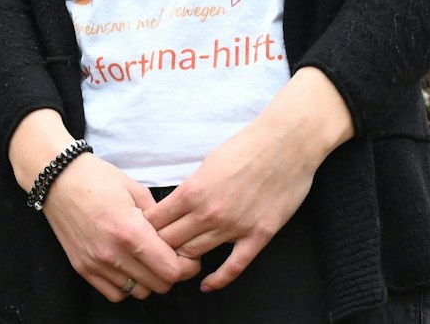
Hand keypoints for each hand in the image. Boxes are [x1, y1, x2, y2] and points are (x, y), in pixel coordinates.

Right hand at [44, 155, 199, 300]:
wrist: (58, 179)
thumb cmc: (98, 179)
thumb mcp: (136, 190)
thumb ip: (159, 218)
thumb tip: (177, 238)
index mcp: (130, 232)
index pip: (171, 270)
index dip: (187, 266)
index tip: (188, 256)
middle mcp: (113, 254)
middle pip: (159, 285)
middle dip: (171, 272)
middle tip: (170, 255)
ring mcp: (96, 264)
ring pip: (139, 292)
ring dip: (149, 280)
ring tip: (147, 259)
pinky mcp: (83, 269)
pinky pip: (115, 294)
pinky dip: (127, 286)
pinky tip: (128, 266)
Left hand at [145, 67, 352, 290]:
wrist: (286, 143)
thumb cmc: (246, 146)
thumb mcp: (208, 163)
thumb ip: (191, 188)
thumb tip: (174, 206)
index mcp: (193, 191)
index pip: (156, 222)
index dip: (145, 229)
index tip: (143, 232)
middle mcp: (210, 212)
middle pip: (170, 242)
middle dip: (158, 246)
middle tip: (155, 249)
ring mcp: (235, 226)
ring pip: (195, 254)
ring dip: (184, 259)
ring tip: (178, 261)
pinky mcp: (258, 235)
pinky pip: (234, 266)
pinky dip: (218, 279)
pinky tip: (206, 285)